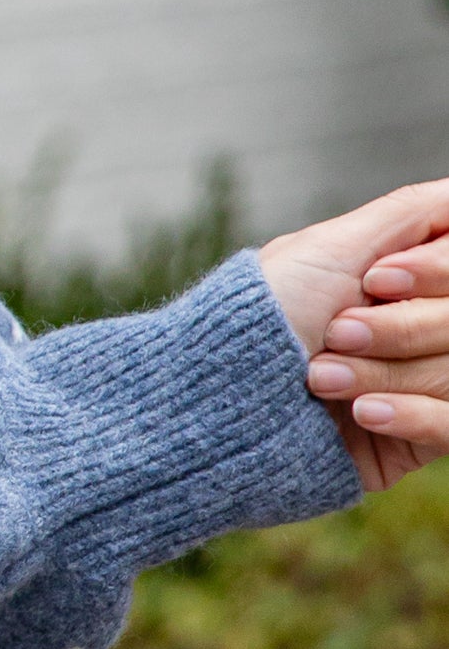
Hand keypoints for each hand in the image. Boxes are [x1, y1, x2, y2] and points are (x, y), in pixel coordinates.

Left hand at [261, 180, 448, 489]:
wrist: (220, 402)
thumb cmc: (265, 317)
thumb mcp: (330, 247)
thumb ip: (412, 212)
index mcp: (416, 277)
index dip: (437, 271)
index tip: (376, 280)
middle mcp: (427, 325)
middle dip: (400, 328)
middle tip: (335, 334)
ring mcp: (428, 382)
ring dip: (384, 372)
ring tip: (320, 377)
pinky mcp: (422, 437)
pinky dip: (409, 414)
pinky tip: (363, 413)